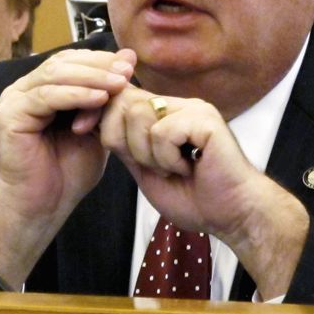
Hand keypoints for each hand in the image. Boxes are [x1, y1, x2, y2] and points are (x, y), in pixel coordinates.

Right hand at [0, 48, 135, 219]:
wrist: (44, 206)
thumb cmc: (69, 170)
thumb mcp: (98, 126)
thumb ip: (109, 95)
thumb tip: (129, 58)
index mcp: (42, 88)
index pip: (72, 60)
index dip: (101, 59)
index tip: (130, 64)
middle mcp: (25, 89)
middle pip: (63, 62)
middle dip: (99, 65)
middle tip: (127, 71)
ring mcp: (15, 100)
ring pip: (55, 74)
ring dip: (92, 77)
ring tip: (119, 83)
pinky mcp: (10, 115)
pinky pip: (46, 96)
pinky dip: (75, 95)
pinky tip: (99, 98)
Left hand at [100, 89, 309, 297]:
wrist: (233, 215)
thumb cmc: (196, 199)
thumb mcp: (145, 170)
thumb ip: (123, 145)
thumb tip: (90, 121)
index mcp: (165, 114)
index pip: (119, 98)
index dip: (98, 114)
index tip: (80, 129)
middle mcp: (178, 104)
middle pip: (123, 102)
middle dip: (123, 140)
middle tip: (152, 167)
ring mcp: (193, 108)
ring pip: (140, 116)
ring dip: (148, 154)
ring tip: (173, 169)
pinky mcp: (205, 119)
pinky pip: (162, 132)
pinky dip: (167, 158)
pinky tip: (188, 167)